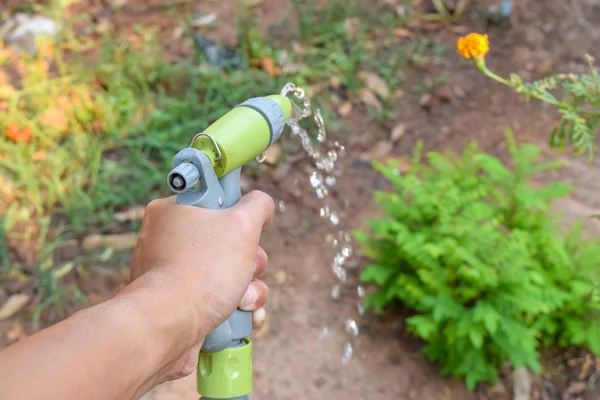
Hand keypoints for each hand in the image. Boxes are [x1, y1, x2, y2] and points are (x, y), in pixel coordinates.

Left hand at [124, 190, 273, 383]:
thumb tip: (261, 205)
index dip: (239, 218)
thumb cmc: (203, 271)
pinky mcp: (179, 305)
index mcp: (172, 211)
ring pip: (227, 274)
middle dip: (250, 262)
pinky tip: (245, 317)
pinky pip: (216, 300)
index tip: (244, 232)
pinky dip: (235, 309)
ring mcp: (171, 275)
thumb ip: (258, 205)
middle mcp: (166, 240)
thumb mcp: (242, 224)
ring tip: (244, 302)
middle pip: (227, 242)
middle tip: (247, 270)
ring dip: (248, 289)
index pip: (216, 203)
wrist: (167, 328)